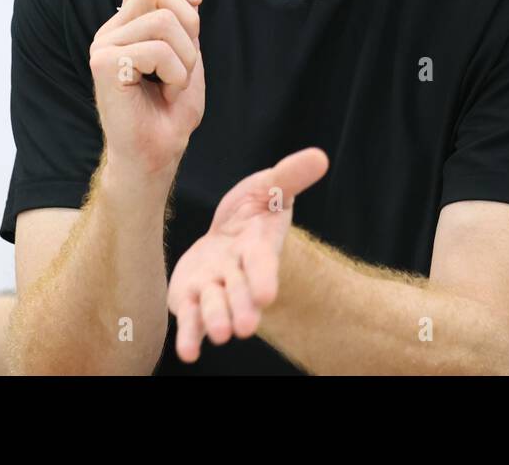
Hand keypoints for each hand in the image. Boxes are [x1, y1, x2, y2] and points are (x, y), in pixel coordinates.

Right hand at [88, 0, 204, 183]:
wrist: (155, 154)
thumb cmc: (168, 113)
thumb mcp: (187, 57)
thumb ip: (185, 24)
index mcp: (128, 25)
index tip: (196, 4)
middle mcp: (112, 31)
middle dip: (189, 24)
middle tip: (186, 62)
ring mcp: (104, 46)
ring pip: (164, 22)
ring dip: (185, 58)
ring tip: (174, 84)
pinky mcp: (106, 64)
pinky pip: (158, 50)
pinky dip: (176, 74)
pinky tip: (165, 93)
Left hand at [166, 147, 329, 361]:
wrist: (228, 232)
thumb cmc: (254, 208)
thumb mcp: (270, 185)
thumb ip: (290, 176)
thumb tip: (320, 156)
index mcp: (258, 247)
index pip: (262, 263)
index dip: (264, 278)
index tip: (266, 295)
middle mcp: (238, 273)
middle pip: (241, 292)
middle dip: (242, 309)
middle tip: (243, 328)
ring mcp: (215, 288)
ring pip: (215, 307)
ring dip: (216, 321)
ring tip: (220, 335)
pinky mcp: (191, 296)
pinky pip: (190, 318)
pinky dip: (190, 336)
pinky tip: (188, 353)